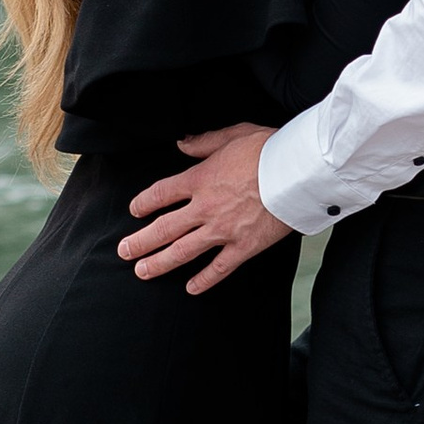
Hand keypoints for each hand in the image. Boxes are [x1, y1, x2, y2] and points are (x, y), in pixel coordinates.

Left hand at [118, 121, 289, 293]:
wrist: (298, 171)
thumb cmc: (269, 149)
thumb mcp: (232, 135)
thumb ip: (204, 143)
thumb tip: (182, 144)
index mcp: (200, 179)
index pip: (161, 194)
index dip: (144, 203)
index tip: (135, 210)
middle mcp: (205, 207)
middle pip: (164, 228)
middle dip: (140, 241)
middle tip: (124, 252)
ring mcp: (223, 230)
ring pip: (183, 251)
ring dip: (160, 263)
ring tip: (143, 271)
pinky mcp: (244, 246)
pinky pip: (219, 268)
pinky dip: (204, 280)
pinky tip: (190, 288)